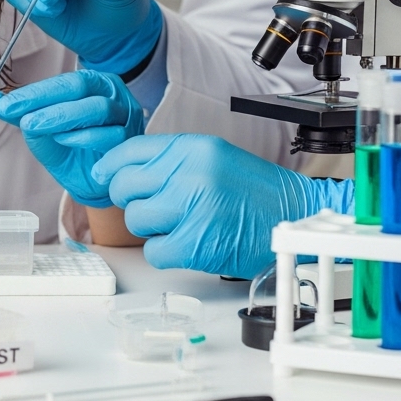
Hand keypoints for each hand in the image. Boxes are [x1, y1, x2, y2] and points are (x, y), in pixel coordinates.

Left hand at [0, 70, 145, 207]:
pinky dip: (83, 138)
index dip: (35, 92)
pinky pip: (111, 135)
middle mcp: (112, 94)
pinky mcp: (131, 140)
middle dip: (47, 102)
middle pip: (81, 88)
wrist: (93, 182)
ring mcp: (125, 116)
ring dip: (63, 118)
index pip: (63, 81)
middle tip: (22, 118)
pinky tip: (65, 142)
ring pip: (98, 109)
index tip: (7, 103)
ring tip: (38, 128)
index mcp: (92, 83)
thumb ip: (21, 113)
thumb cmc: (71, 148)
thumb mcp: (41, 129)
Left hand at [94, 135, 352, 278]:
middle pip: (123, 187)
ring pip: (135, 219)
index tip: (104, 176)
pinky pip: (153, 250)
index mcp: (192, 148)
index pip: (128, 151)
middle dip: (133, 200)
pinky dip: (166, 252)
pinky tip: (188, 243)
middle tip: (156, 206)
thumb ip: (170, 160)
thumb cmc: (255, 192)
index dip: (110, 166)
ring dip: (152, 227)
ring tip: (181, 224)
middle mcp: (189, 173)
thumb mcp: (213, 158)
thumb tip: (118, 168)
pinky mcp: (195, 243)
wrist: (295, 218)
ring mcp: (192, 208)